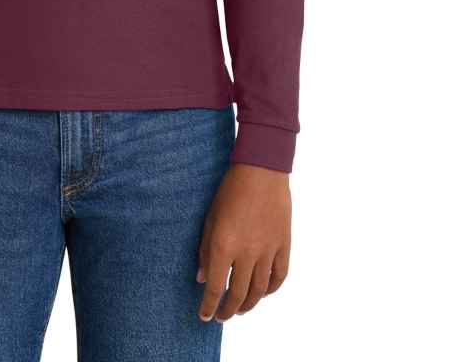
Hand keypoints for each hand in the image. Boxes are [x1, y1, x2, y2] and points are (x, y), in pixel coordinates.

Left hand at [196, 161, 290, 321]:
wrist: (261, 170)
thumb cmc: (229, 190)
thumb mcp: (210, 218)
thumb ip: (205, 250)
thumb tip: (203, 278)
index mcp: (224, 245)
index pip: (215, 287)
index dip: (209, 305)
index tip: (204, 316)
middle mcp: (247, 252)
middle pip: (238, 294)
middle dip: (228, 310)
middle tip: (222, 316)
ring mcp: (268, 250)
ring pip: (259, 290)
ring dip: (248, 304)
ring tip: (240, 310)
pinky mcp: (283, 245)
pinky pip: (279, 276)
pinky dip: (271, 290)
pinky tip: (262, 293)